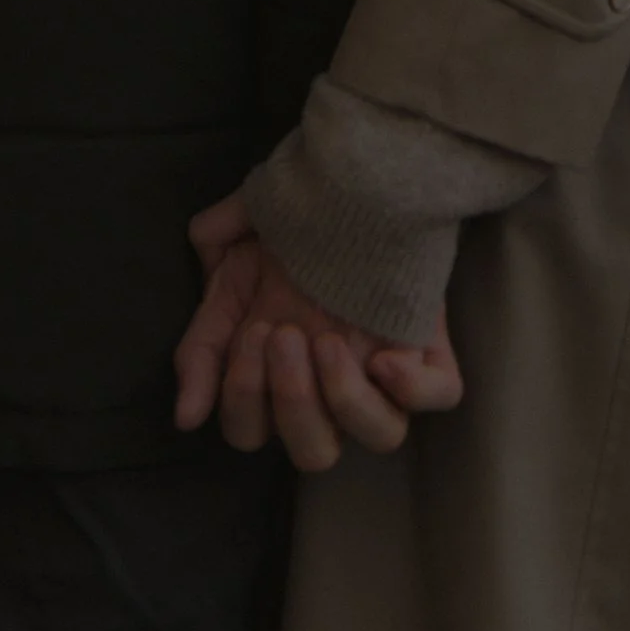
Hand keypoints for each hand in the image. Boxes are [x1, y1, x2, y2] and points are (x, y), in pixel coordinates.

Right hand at [175, 193, 462, 474]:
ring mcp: (385, 369)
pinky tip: (386, 355)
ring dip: (346, 401)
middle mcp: (332, 385)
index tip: (255, 329)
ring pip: (383, 437)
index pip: (252, 431)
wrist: (346, 176)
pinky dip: (415, 388)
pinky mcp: (430, 341)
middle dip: (292, 401)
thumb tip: (187, 417)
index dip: (246, 397)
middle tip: (286, 333)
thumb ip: (200, 346)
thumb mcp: (228, 273)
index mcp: (279, 377)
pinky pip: (442, 395)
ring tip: (329, 342)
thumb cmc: (285, 232)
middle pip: (316, 454)